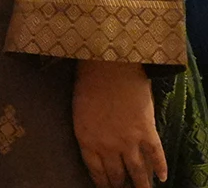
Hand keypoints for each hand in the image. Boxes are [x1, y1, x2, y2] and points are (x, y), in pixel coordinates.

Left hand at [73, 59, 166, 187]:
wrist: (109, 68)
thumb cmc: (88, 84)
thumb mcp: (80, 112)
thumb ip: (90, 133)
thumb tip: (98, 147)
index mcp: (86, 140)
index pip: (96, 171)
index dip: (102, 183)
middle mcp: (108, 146)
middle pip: (116, 174)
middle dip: (119, 186)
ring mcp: (129, 141)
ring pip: (137, 172)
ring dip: (141, 185)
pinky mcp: (147, 133)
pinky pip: (156, 156)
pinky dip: (161, 167)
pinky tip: (162, 177)